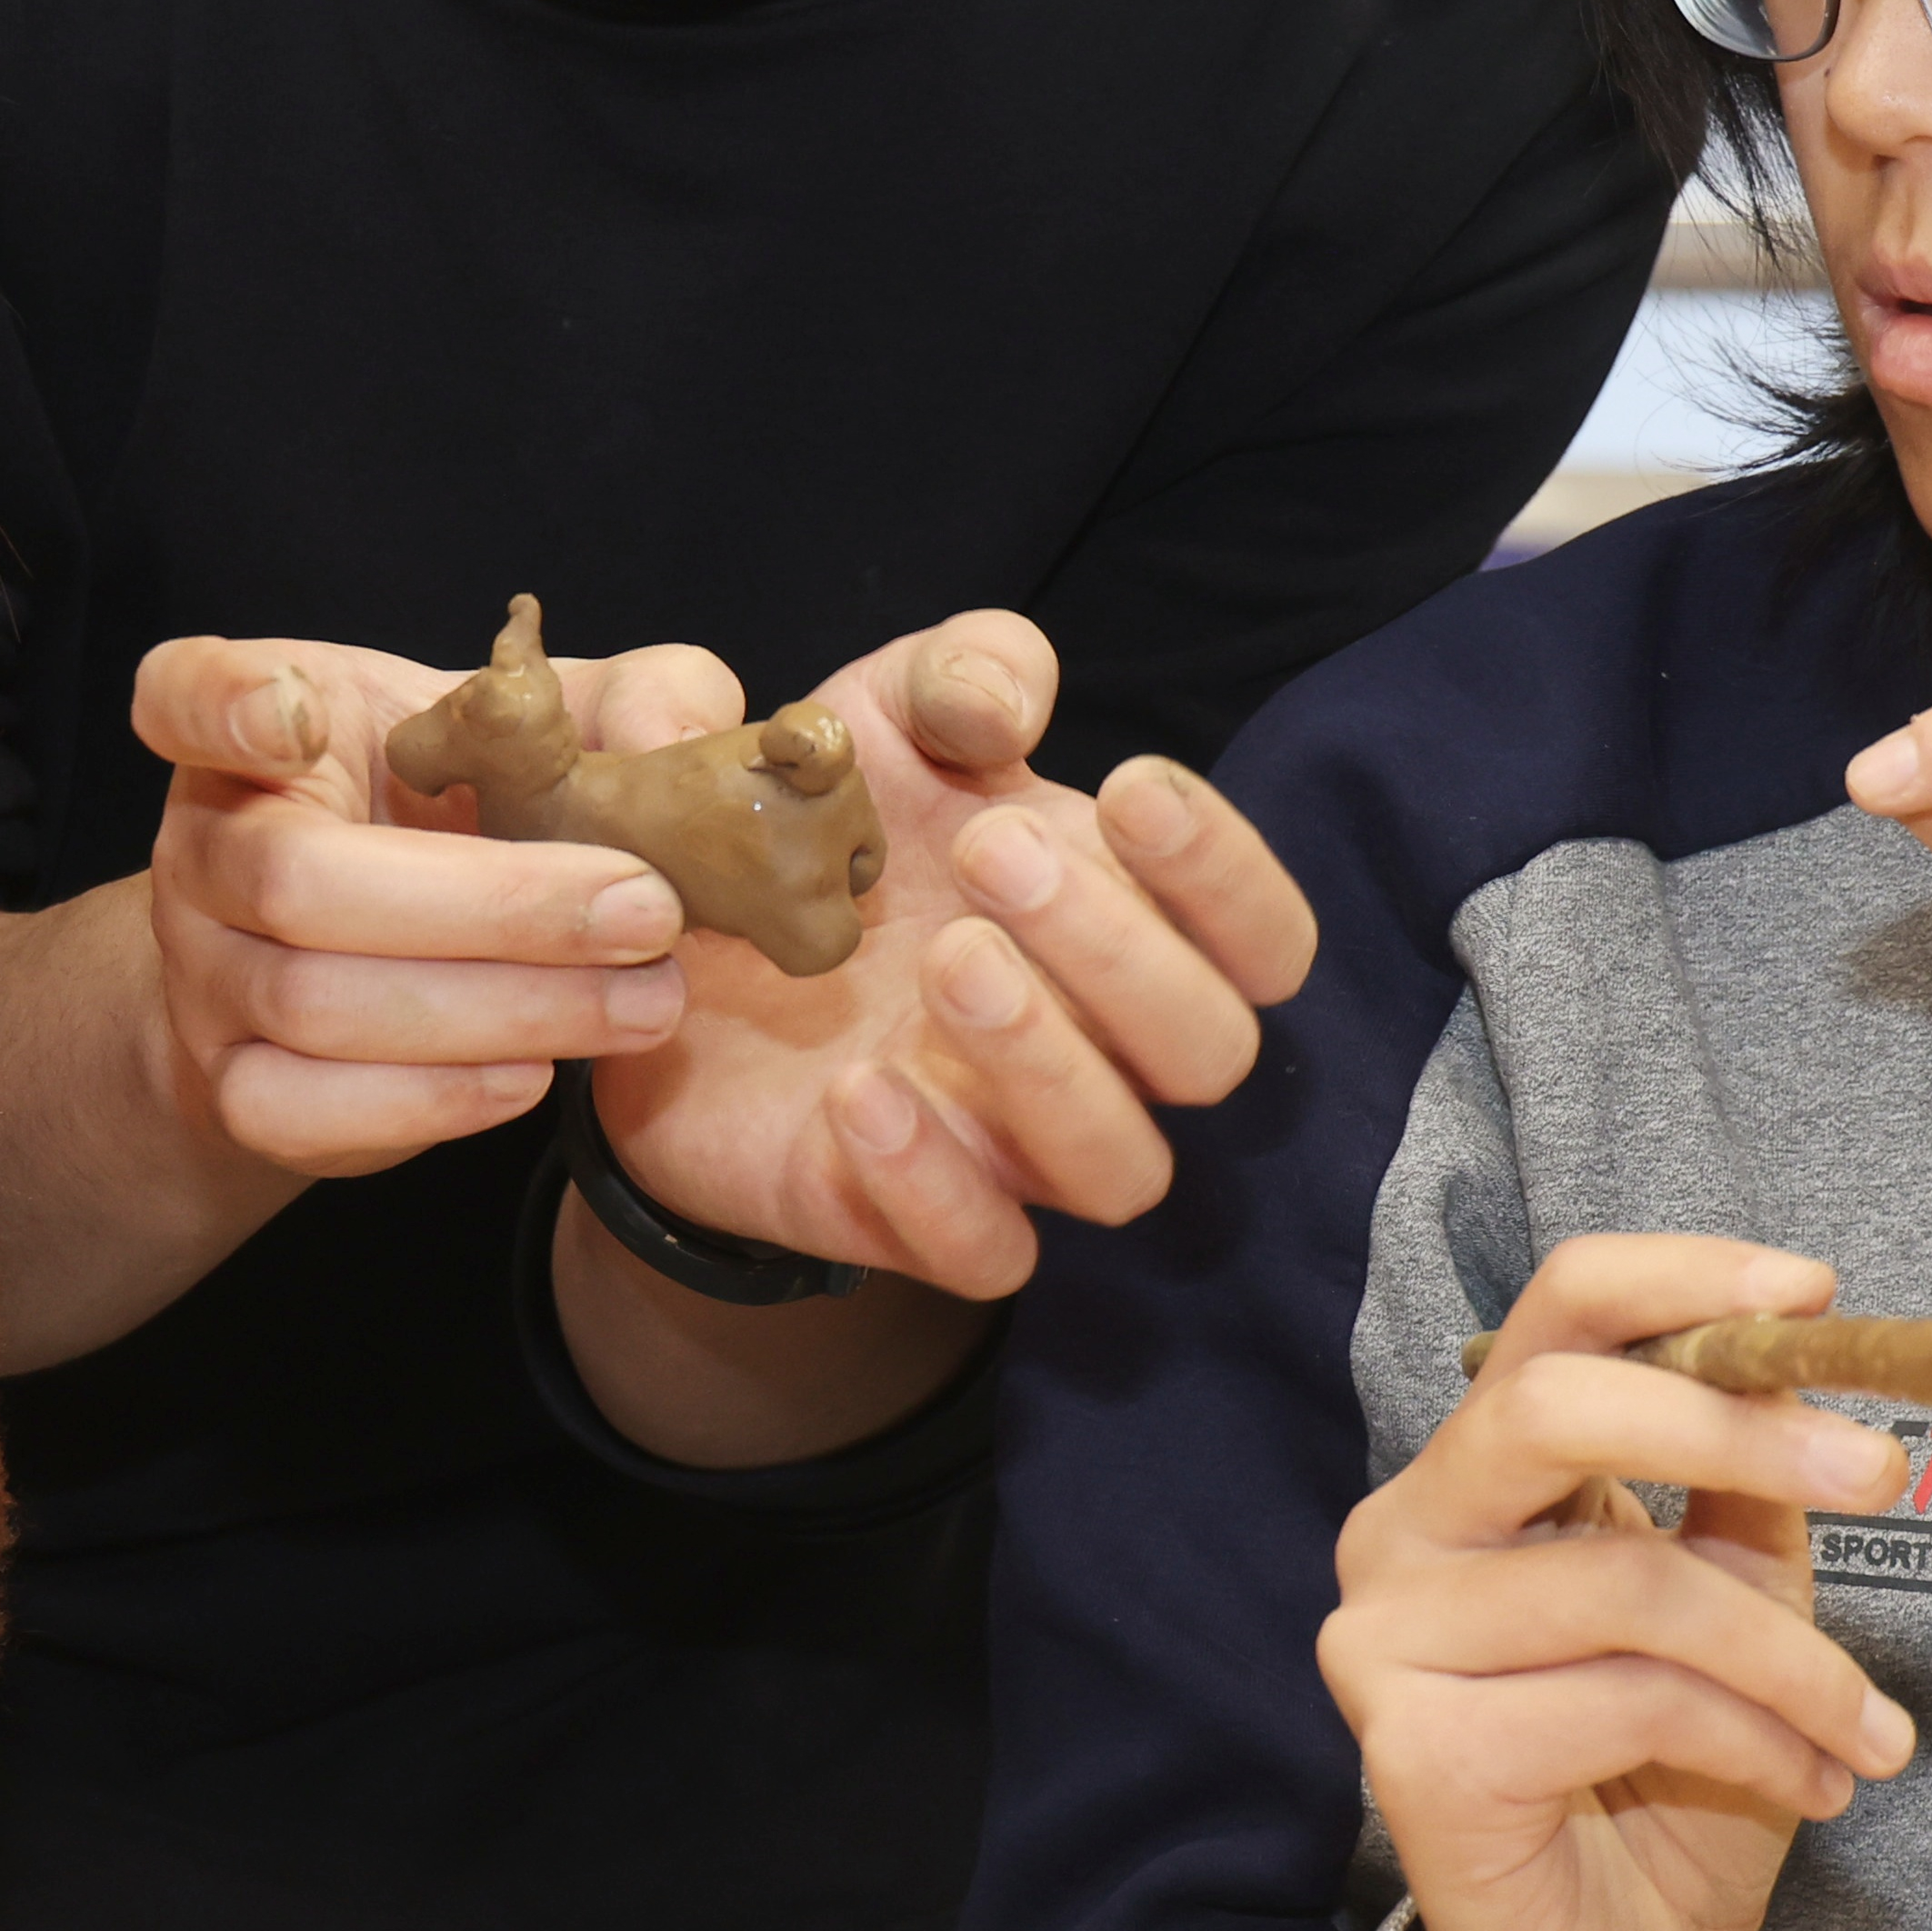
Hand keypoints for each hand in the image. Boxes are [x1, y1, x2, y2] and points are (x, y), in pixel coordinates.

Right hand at [125, 623, 747, 1174]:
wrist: (372, 956)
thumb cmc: (461, 813)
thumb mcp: (538, 732)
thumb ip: (626, 702)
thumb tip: (670, 747)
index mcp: (256, 724)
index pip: (185, 693)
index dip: (223, 706)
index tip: (294, 715)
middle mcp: (203, 845)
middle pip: (300, 880)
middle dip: (492, 905)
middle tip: (647, 911)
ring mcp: (203, 974)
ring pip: (315, 1004)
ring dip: (500, 1009)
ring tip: (643, 1002)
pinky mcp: (233, 1085)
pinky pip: (301, 1109)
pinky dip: (427, 1100)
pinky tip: (535, 1074)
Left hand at [579, 612, 1320, 1301]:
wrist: (666, 952)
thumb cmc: (819, 835)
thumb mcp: (878, 716)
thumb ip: (960, 674)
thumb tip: (1011, 707)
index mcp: (1128, 925)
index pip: (1264, 939)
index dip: (1227, 874)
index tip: (1126, 787)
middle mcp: (1101, 1050)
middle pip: (1209, 1050)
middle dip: (1120, 949)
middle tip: (991, 850)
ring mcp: (1016, 1148)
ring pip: (1121, 1168)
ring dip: (1049, 1061)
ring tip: (944, 959)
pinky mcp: (913, 1223)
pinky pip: (984, 1256)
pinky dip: (934, 1181)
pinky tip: (858, 1090)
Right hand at [1322, 1234, 1920, 1930]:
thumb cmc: (1668, 1784)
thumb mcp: (1739, 1609)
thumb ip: (1749, 1494)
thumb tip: (1816, 1376)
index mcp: (1474, 1477)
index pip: (1550, 1317)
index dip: (1677, 1278)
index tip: (1812, 1290)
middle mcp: (1400, 1536)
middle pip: (1550, 1402)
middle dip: (1731, 1424)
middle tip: (1880, 1475)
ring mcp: (1387, 1642)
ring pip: (1629, 1579)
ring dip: (1791, 1655)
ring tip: (1870, 1729)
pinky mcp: (1415, 1750)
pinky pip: (1629, 1698)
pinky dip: (1754, 1738)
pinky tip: (1808, 1785)